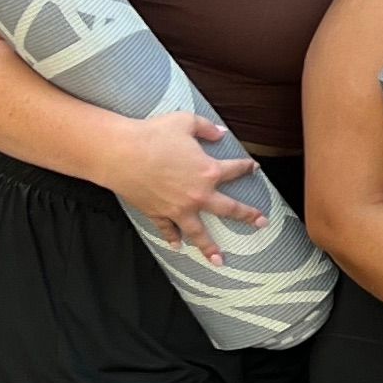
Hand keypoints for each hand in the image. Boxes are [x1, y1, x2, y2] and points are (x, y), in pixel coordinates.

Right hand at [118, 111, 262, 253]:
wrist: (121, 153)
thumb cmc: (153, 134)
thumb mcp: (185, 121)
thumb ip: (207, 128)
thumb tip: (221, 133)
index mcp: (208, 171)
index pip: (235, 170)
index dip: (247, 167)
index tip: (255, 168)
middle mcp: (197, 194)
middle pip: (229, 209)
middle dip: (248, 216)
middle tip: (261, 224)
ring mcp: (178, 208)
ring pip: (199, 232)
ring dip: (210, 247)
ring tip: (220, 261)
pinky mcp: (157, 213)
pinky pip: (167, 230)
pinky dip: (172, 239)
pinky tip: (178, 246)